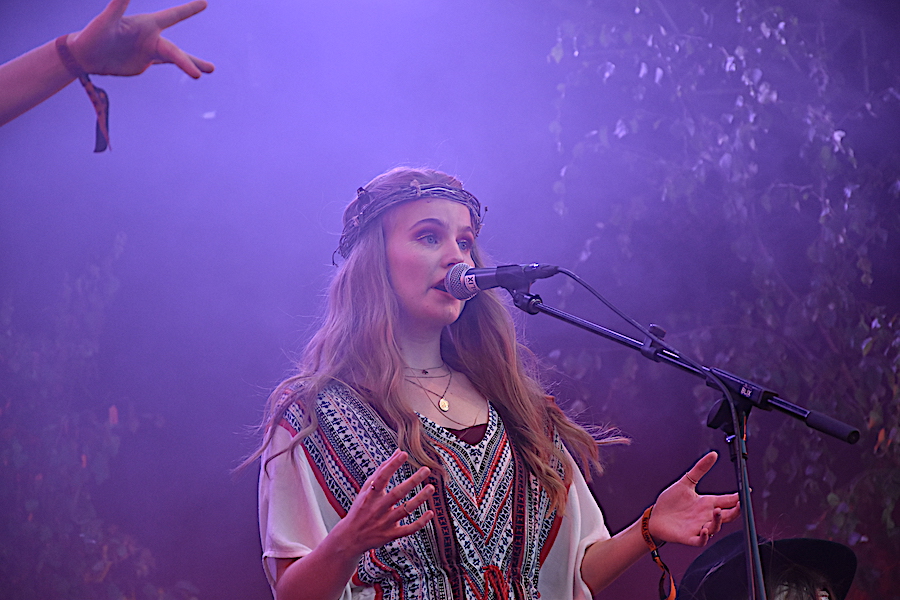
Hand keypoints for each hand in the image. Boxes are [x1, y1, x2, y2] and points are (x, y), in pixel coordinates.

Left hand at [67, 0, 213, 77]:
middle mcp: (151, 37)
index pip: (172, 16)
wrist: (85, 56)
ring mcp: (149, 51)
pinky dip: (181, 66)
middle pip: (176, 51)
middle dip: (189, 62)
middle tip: (206, 71)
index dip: (188, 10)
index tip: (204, 3)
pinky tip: (193, 70)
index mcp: (146, 25)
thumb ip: (118, 5)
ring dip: (193, 64)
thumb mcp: (106, 21)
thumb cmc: (93, 34)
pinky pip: (166, 63)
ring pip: (177, 58)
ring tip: (210, 70)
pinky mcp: (145, 63)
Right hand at [331, 449, 434, 555]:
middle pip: (397, 493)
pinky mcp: (391, 534)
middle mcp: (378, 508)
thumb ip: (382, 470)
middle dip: (412, 481)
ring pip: (405, 510)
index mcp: (370, 495)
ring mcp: (385, 522)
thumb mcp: (366, 489)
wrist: (350, 538)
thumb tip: (398, 451)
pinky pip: (408, 529)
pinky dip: (420, 522)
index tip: (403, 454)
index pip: (381, 478)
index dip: (392, 465)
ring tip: (431, 488)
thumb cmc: (361, 508)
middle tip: (426, 469)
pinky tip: (430, 513)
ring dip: (419, 499)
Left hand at [648, 451, 739, 546]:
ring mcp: (698, 527)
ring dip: (718, 521)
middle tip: (740, 504)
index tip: (747, 491)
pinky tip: (705, 530)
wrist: (655, 517)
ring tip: (717, 511)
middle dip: (736, 511)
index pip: (727, 501)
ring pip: (715, 528)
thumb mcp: (685, 483)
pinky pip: (701, 540)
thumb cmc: (670, 502)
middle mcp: (705, 516)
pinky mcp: (689, 537)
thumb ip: (699, 469)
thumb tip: (713, 454)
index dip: (738, 497)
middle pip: (727, 516)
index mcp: (706, 503)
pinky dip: (705, 537)